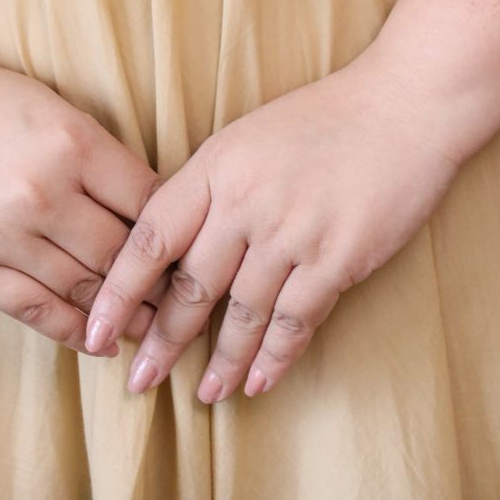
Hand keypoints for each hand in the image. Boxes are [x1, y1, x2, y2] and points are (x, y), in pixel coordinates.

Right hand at [0, 34, 170, 354]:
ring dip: (123, 314)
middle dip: (159, 283)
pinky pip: (34, 309)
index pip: (149, 204)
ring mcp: (2, 234)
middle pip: (122, 254)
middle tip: (187, 301)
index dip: (177, 233)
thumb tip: (152, 208)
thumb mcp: (51, 107)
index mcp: (72, 142)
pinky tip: (99, 340)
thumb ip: (97, 158)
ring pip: (83, 289)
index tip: (194, 250)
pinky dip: (73, 330)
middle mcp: (42, 192)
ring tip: (154, 329)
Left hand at [81, 47, 467, 400]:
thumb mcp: (247, 137)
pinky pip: (296, 321)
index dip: (118, 290)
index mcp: (215, 167)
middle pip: (190, 286)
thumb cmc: (324, 118)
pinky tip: (258, 382)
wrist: (404, 105)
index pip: (151, 237)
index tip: (96, 331)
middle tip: (139, 380)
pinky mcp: (338, 258)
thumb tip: (171, 247)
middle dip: (161, 341)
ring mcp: (293, 233)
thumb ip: (210, 188)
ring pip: (242, 313)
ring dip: (221, 362)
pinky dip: (275, 357)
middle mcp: (246, 203)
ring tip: (204, 394)